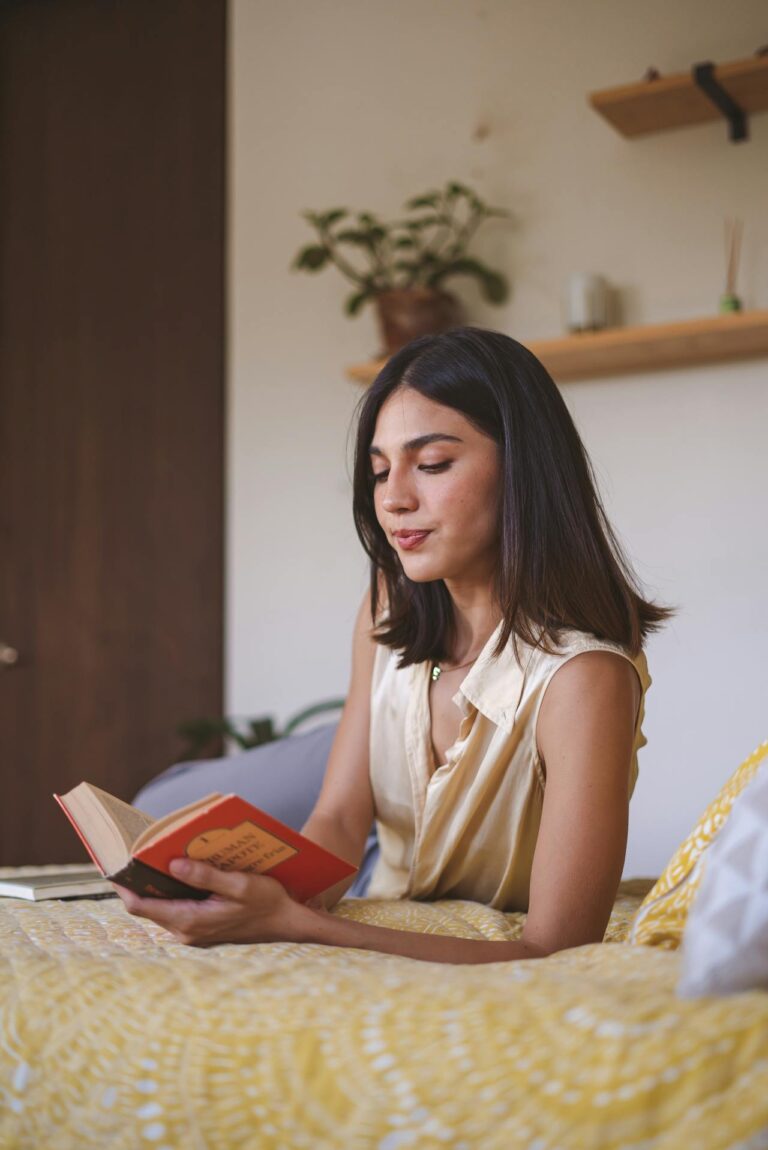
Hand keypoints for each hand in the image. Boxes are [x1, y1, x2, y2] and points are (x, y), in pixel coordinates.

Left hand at [113, 858, 307, 946]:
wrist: (286, 924)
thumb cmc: (266, 902)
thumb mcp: (239, 884)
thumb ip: (205, 876)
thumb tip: (172, 864)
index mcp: (190, 921)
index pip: (141, 906)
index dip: (123, 886)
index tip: (111, 865)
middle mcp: (186, 932)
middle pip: (147, 906)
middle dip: (138, 880)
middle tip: (130, 853)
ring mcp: (192, 933)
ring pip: (160, 907)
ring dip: (155, 884)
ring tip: (151, 857)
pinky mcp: (200, 930)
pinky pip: (174, 909)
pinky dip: (171, 890)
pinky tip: (177, 871)